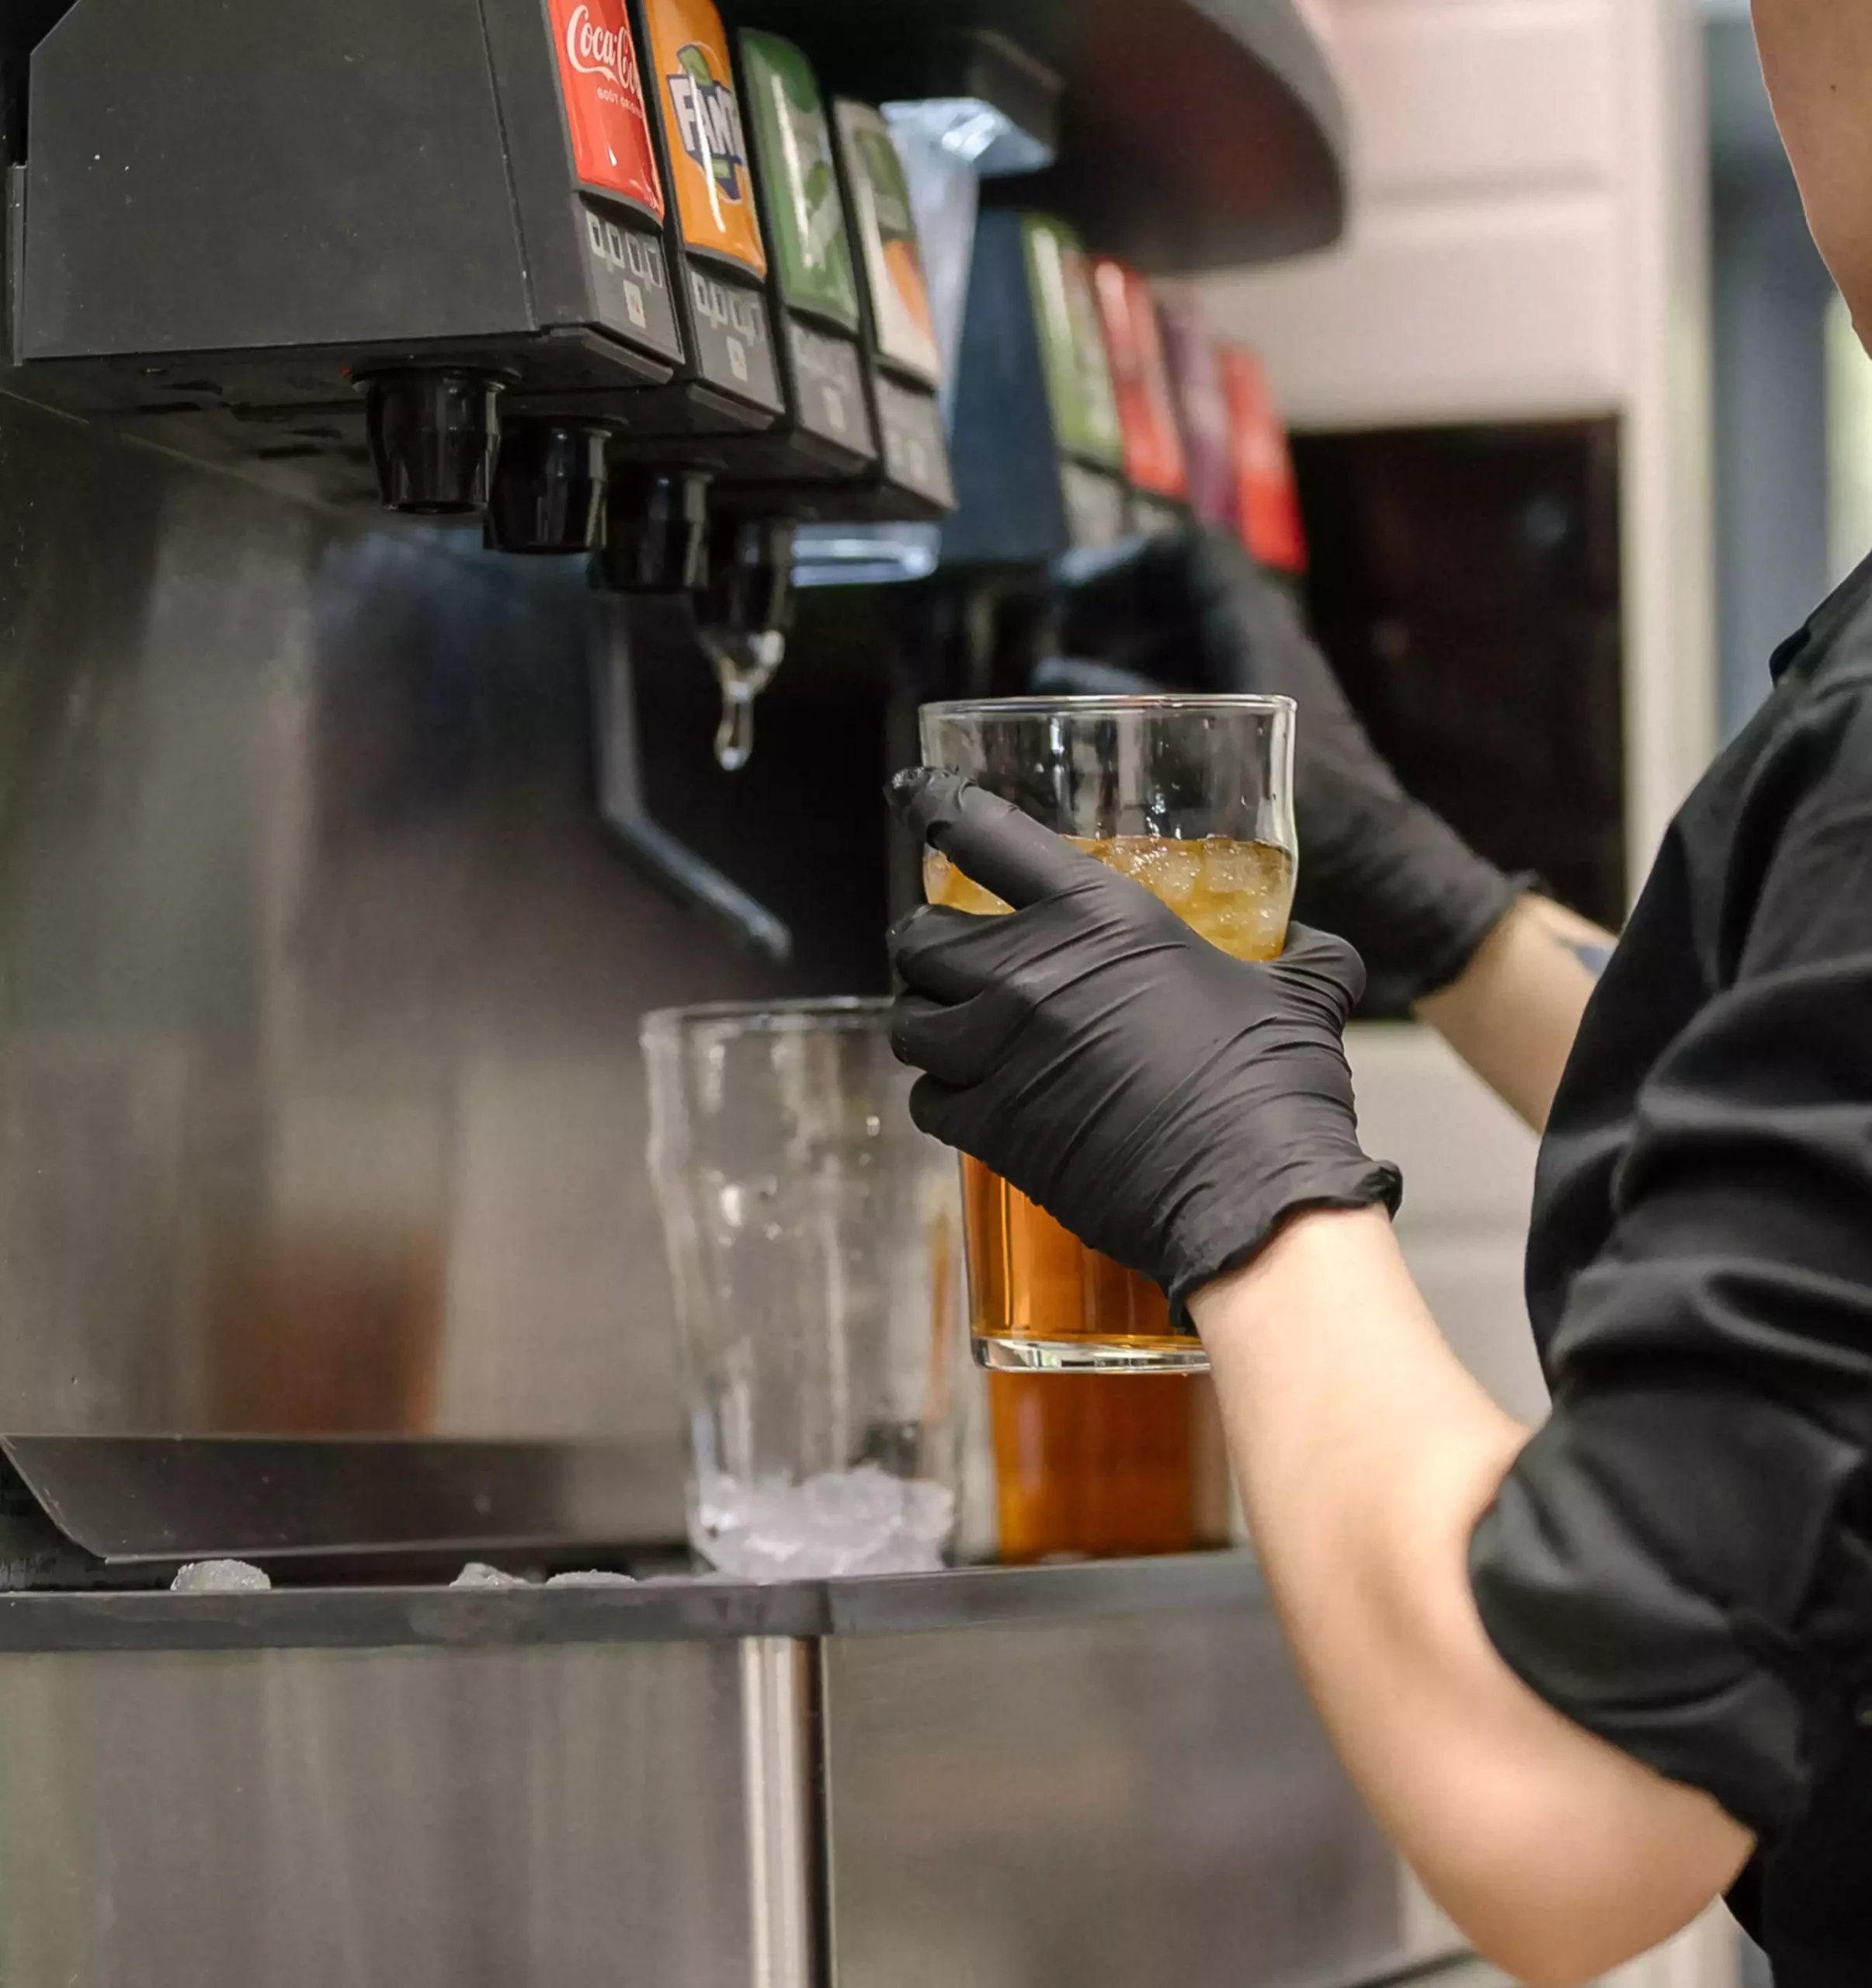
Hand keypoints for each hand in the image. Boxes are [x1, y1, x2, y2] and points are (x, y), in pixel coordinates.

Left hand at [887, 769, 1401, 1324]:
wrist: (1249, 1197)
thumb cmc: (1272, 1087)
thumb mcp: (1299, 994)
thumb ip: (1304, 954)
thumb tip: (1317, 945)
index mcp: (1098, 915)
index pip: (982, 833)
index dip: (936, 806)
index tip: (918, 798)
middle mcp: (1028, 972)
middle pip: (920, 935)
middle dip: (927, 939)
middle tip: (950, 950)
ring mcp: (997, 1051)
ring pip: (909, 1019)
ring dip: (925, 1017)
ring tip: (950, 1023)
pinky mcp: (987, 1126)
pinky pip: (925, 1097)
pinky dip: (939, 1093)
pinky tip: (968, 1095)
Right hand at [1045, 526, 1522, 1014]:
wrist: (1390, 887)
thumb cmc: (1313, 822)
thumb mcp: (1206, 757)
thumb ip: (1132, 706)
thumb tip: (1058, 671)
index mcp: (1263, 641)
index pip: (1194, 559)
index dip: (1125, 563)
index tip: (1069, 596)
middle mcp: (1270, 656)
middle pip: (1186, 599)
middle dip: (1118, 609)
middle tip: (1060, 640)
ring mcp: (1274, 698)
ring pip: (1192, 648)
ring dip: (1131, 656)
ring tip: (1071, 688)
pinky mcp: (1272, 743)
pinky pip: (1203, 697)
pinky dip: (1152, 703)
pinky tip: (1112, 744)